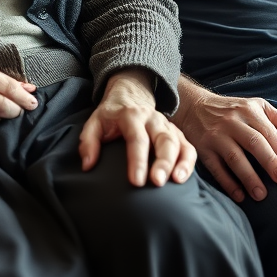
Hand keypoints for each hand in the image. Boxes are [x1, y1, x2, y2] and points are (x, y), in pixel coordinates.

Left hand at [79, 68, 195, 187]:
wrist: (130, 94)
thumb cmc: (111, 114)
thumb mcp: (94, 122)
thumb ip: (88, 141)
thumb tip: (88, 165)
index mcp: (131, 115)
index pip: (137, 138)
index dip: (137, 161)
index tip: (136, 182)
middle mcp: (153, 119)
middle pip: (163, 139)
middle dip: (163, 161)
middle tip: (158, 182)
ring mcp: (166, 125)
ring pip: (178, 142)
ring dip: (180, 162)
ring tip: (177, 181)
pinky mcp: (175, 132)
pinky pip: (187, 146)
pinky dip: (189, 162)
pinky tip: (183, 178)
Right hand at [173, 80, 276, 202]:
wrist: (194, 107)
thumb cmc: (235, 111)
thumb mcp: (260, 108)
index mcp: (250, 110)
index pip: (270, 133)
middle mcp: (232, 121)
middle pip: (254, 143)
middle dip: (269, 163)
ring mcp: (216, 135)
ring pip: (234, 157)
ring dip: (249, 178)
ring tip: (261, 196)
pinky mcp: (203, 148)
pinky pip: (216, 168)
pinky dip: (228, 183)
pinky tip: (239, 196)